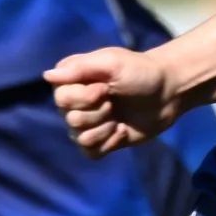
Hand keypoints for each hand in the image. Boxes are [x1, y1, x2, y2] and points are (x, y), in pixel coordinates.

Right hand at [46, 46, 178, 155]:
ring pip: (80, 138)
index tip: (106, 88)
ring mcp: (88, 123)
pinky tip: (122, 131)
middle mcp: (75, 102)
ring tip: (119, 117)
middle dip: (98, 113)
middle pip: (71, 120)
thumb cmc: (140, 71)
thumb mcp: (112, 62)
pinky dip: (108, 144)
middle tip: (114, 102)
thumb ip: (80, 67)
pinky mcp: (102, 140)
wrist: (168, 92)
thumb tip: (47, 76)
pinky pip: (90, 153)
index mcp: (72, 80)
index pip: (61, 99)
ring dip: (104, 129)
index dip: (85, 98)